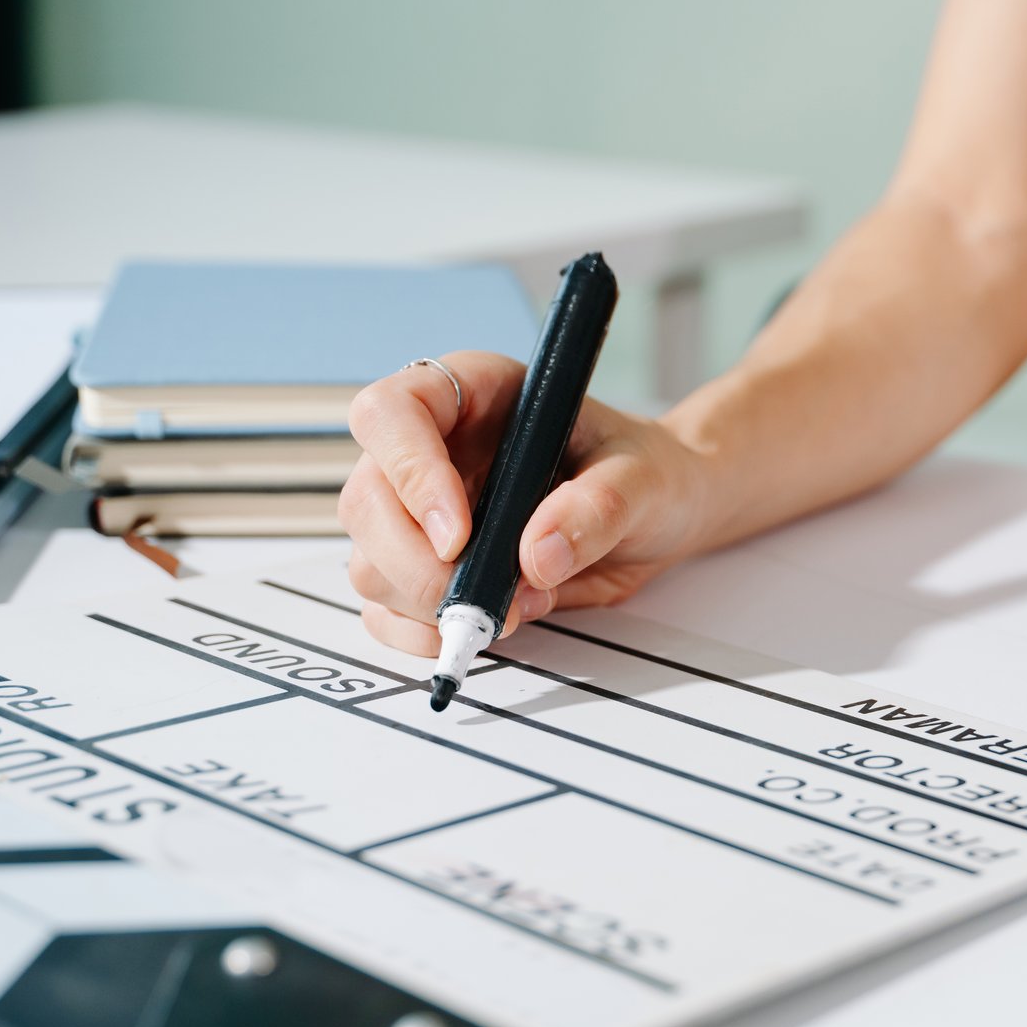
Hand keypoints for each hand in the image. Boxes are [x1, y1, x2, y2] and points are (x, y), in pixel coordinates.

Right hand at [341, 352, 709, 656]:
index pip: (392, 413)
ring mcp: (421, 512)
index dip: (410, 473)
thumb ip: (596, 507)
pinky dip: (421, 633)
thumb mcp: (640, 478)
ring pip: (371, 561)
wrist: (659, 514)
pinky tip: (480, 630)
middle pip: (367, 501)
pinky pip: (387, 608)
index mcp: (471, 393)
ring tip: (515, 607)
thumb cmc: (645, 472)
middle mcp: (432, 449)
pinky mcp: (429, 568)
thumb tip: (538, 556)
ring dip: (427, 604)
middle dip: (417, 564)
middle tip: (486, 598)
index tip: (459, 536)